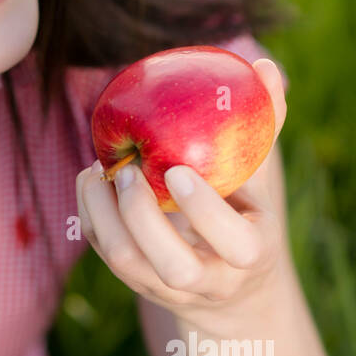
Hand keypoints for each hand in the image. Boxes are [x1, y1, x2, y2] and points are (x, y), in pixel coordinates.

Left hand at [76, 59, 287, 317]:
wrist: (228, 288)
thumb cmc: (245, 215)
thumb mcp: (261, 180)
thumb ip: (262, 128)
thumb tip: (264, 67)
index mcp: (249, 255)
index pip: (234, 245)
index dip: (204, 210)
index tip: (178, 169)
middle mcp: (207, 283)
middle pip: (173, 267)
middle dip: (144, 217)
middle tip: (128, 170)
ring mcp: (165, 287)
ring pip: (126, 263)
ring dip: (104, 213)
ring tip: (98, 169)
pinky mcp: (132, 281)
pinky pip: (102, 253)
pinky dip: (90, 214)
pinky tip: (91, 180)